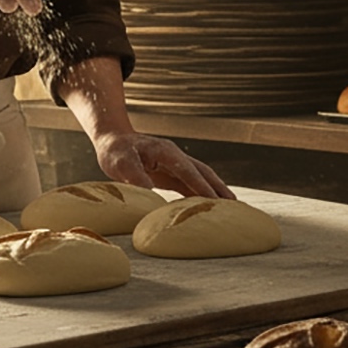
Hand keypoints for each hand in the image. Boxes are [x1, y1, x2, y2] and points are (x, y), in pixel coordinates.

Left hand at [94, 130, 232, 199]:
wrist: (113, 140)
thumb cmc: (115, 151)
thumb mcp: (120, 163)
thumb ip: (135, 176)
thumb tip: (150, 192)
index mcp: (165, 152)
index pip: (187, 170)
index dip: (200, 184)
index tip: (213, 199)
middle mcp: (175, 156)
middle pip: (202, 171)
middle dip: (218, 187)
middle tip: (234, 205)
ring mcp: (175, 163)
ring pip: (201, 176)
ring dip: (215, 190)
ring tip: (231, 207)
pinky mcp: (171, 172)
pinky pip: (191, 183)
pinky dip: (202, 193)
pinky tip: (210, 205)